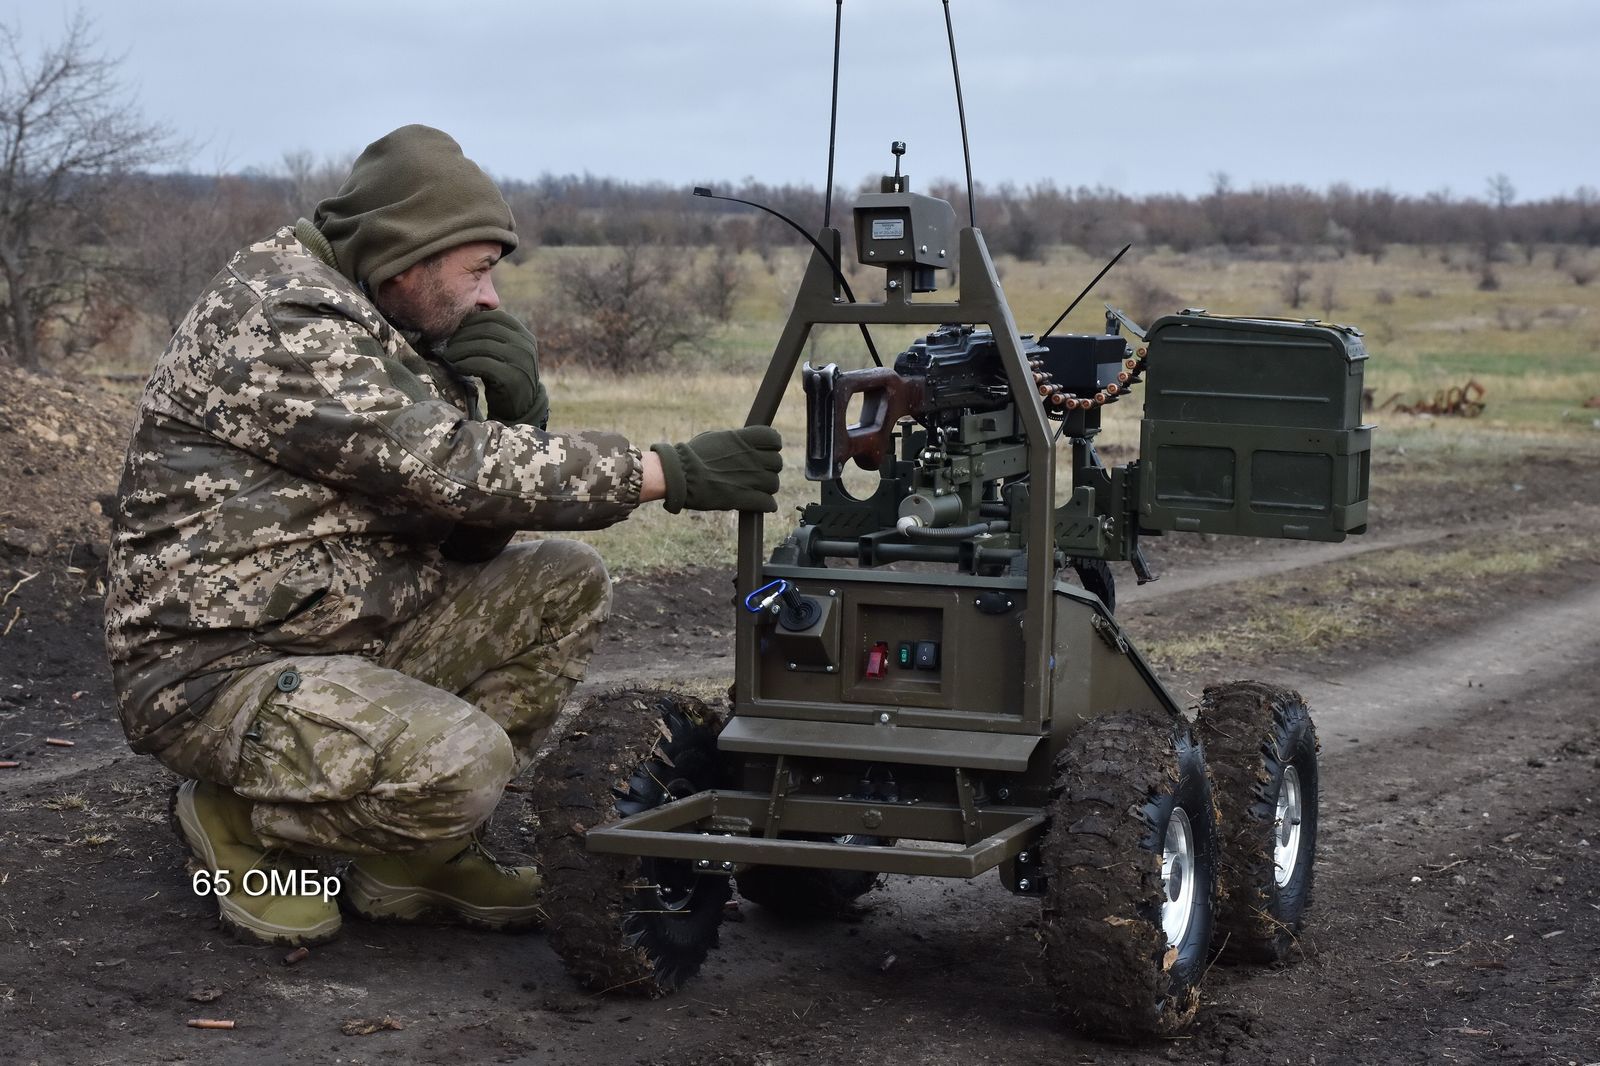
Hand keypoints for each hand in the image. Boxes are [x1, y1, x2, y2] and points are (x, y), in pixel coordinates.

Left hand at [439, 310, 548, 428]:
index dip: (474, 321)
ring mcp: (520, 361)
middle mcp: (525, 345)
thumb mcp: (506, 353)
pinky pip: (482, 363)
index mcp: (524, 335)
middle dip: (464, 335)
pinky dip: (465, 363)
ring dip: (460, 349)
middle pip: (487, 330)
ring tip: (448, 355)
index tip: (458, 330)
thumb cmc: (506, 378)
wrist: (521, 408)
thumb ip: (494, 337)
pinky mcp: (511, 377)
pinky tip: (457, 367)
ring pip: (483, 345)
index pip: (496, 317)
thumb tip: (464, 318)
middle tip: (448, 344)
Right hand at [650, 427, 782, 512]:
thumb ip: (735, 442)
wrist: (680, 475)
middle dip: (768, 468)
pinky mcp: (746, 498)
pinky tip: (757, 504)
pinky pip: (768, 504)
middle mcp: (752, 457)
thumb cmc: (691, 456)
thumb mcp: (715, 439)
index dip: (772, 446)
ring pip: (774, 484)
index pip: (774, 439)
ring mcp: (752, 478)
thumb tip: (742, 445)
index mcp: (744, 439)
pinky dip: (766, 505)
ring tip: (753, 489)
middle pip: (777, 463)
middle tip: (755, 473)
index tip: (765, 451)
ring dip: (766, 488)